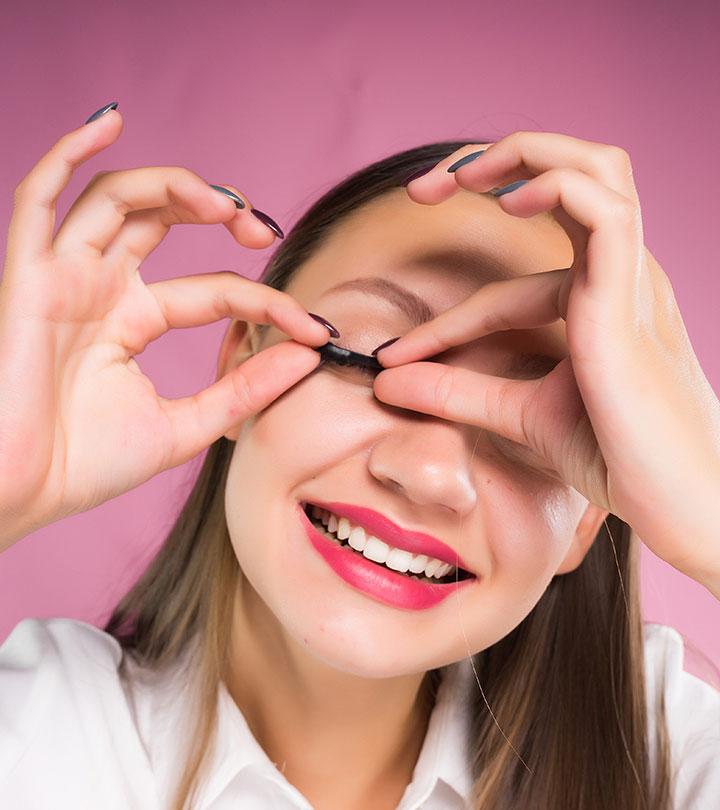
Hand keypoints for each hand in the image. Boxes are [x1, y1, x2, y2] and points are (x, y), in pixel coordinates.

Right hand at [0, 106, 328, 548]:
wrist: (21, 494)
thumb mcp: (185, 425)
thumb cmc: (87, 466)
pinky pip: (38, 197)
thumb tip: (308, 356)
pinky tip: (111, 122)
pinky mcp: (26, 275)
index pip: (215, 290)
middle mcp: (101, 288)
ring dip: (172, 185)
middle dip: (219, 213)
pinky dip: (69, 152)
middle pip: (163, 220)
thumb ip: (244, 389)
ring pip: (116, 198)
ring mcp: (64, 276)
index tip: (313, 328)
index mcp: (133, 320)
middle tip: (265, 229)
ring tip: (223, 203)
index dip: (267, 301)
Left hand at [373, 131, 719, 588]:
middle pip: (572, 174)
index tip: (392, 355)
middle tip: (421, 187)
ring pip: (596, 170)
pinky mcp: (632, 300)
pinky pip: (606, 213)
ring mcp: (632, 281)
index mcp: (600, 299)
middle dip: (492, 164)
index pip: (510, 285)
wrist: (681, 504)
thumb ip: (457, 392)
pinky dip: (556, 188)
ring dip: (522, 155)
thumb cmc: (620, 457)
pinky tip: (508, 201)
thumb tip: (388, 383)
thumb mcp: (520, 414)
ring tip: (458, 177)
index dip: (445, 316)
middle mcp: (620, 276)